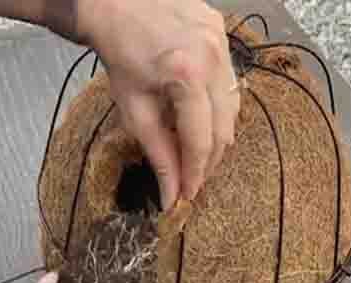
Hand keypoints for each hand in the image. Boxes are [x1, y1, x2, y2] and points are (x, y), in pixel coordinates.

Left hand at [78, 0, 239, 209]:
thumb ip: (158, 154)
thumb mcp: (134, 110)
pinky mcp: (224, 35)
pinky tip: (200, 114)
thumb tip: (171, 193)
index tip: (187, 196)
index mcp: (187, 77)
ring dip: (216, 135)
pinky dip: (218, 105)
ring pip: (233, 108)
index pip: (201, 142)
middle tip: (192, 178)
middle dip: (208, 161)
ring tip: (196, 150)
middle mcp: (213, 59)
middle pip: (224, 129)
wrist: (118, 6)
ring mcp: (223, 44)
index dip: (195, 174)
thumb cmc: (120, 58)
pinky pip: (230, 83)